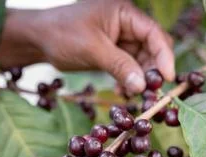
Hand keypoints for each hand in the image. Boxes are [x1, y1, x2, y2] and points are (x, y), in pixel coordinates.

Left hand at [27, 0, 174, 93]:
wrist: (38, 39)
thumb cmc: (62, 35)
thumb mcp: (93, 49)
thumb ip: (120, 66)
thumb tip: (143, 86)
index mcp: (124, 13)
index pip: (153, 33)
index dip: (164, 56)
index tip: (167, 78)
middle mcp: (126, 24)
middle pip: (152, 47)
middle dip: (153, 69)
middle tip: (151, 92)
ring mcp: (120, 39)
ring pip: (142, 60)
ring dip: (141, 78)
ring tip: (134, 94)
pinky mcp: (113, 52)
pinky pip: (129, 67)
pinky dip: (129, 79)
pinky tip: (122, 90)